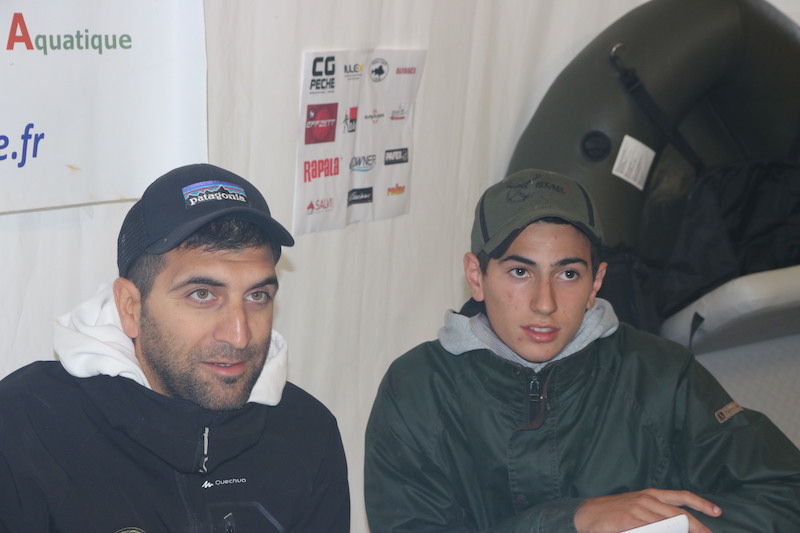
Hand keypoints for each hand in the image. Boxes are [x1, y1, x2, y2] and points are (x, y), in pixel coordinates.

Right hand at [573, 488, 721, 532]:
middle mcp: (646, 499)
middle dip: (698, 527)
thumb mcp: (637, 508)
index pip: (681, 496)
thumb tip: (678, 525)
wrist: (587, 514)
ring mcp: (637, 509)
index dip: (700, 503)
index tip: (717, 512)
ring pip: (667, 525)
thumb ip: (656, 514)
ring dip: (678, 532)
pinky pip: (651, 530)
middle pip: (680, 514)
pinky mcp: (628, 520)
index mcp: (650, 494)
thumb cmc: (614, 512)